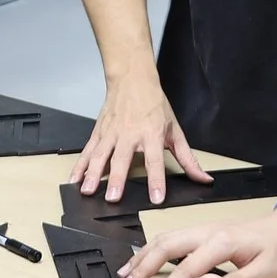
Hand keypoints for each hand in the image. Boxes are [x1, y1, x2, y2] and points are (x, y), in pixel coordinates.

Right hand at [74, 73, 207, 203]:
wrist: (132, 79)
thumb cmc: (154, 104)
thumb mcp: (175, 130)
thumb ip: (187, 158)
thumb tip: (202, 178)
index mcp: (152, 134)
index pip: (155, 160)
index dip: (156, 180)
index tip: (156, 197)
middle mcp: (130, 134)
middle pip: (122, 159)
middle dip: (116, 179)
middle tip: (113, 197)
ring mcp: (111, 133)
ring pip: (100, 155)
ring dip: (93, 174)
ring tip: (87, 191)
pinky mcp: (98, 132)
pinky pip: (88, 150)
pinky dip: (80, 165)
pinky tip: (74, 179)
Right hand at [115, 200, 276, 277]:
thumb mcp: (265, 274)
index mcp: (223, 242)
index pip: (187, 269)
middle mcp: (209, 231)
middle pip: (165, 247)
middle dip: (142, 268)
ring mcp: (204, 229)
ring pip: (164, 239)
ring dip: (142, 258)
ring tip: (125, 275)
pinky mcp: (204, 231)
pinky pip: (171, 239)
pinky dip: (153, 251)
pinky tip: (143, 263)